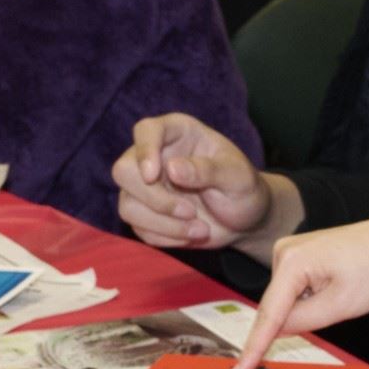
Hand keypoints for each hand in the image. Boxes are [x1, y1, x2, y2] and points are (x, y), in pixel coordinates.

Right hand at [115, 112, 295, 254]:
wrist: (245, 220)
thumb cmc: (244, 188)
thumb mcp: (237, 176)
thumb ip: (208, 170)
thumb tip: (172, 169)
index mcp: (178, 133)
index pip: (146, 130)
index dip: (144, 151)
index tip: (154, 175)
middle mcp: (155, 155)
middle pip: (123, 171)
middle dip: (155, 199)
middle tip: (190, 212)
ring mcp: (145, 186)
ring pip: (127, 205)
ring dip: (163, 224)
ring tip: (199, 229)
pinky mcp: (145, 213)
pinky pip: (138, 228)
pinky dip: (166, 237)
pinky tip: (191, 234)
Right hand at [234, 199, 368, 368]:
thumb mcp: (341, 306)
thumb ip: (302, 322)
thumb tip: (274, 331)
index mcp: (292, 262)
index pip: (268, 315)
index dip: (253, 348)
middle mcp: (283, 252)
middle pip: (278, 306)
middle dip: (300, 319)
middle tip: (339, 304)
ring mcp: (289, 251)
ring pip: (287, 300)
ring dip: (310, 307)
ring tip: (345, 289)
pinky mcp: (298, 254)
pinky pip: (295, 289)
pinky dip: (311, 298)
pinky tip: (337, 285)